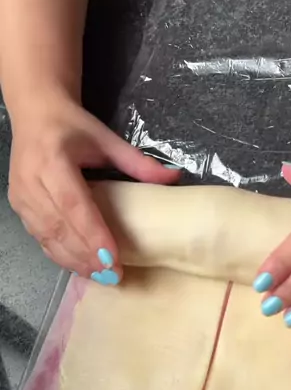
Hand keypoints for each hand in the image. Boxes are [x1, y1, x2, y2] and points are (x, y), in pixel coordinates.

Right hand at [8, 98, 178, 280]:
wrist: (34, 112)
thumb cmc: (72, 126)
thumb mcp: (106, 138)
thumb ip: (138, 162)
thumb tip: (173, 178)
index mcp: (53, 159)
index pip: (74, 204)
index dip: (92, 233)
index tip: (113, 257)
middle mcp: (31, 180)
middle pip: (59, 226)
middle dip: (86, 255)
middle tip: (112, 275)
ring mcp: (21, 196)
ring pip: (47, 236)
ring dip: (73, 260)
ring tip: (100, 276)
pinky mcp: (18, 206)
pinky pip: (39, 237)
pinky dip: (60, 254)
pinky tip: (81, 266)